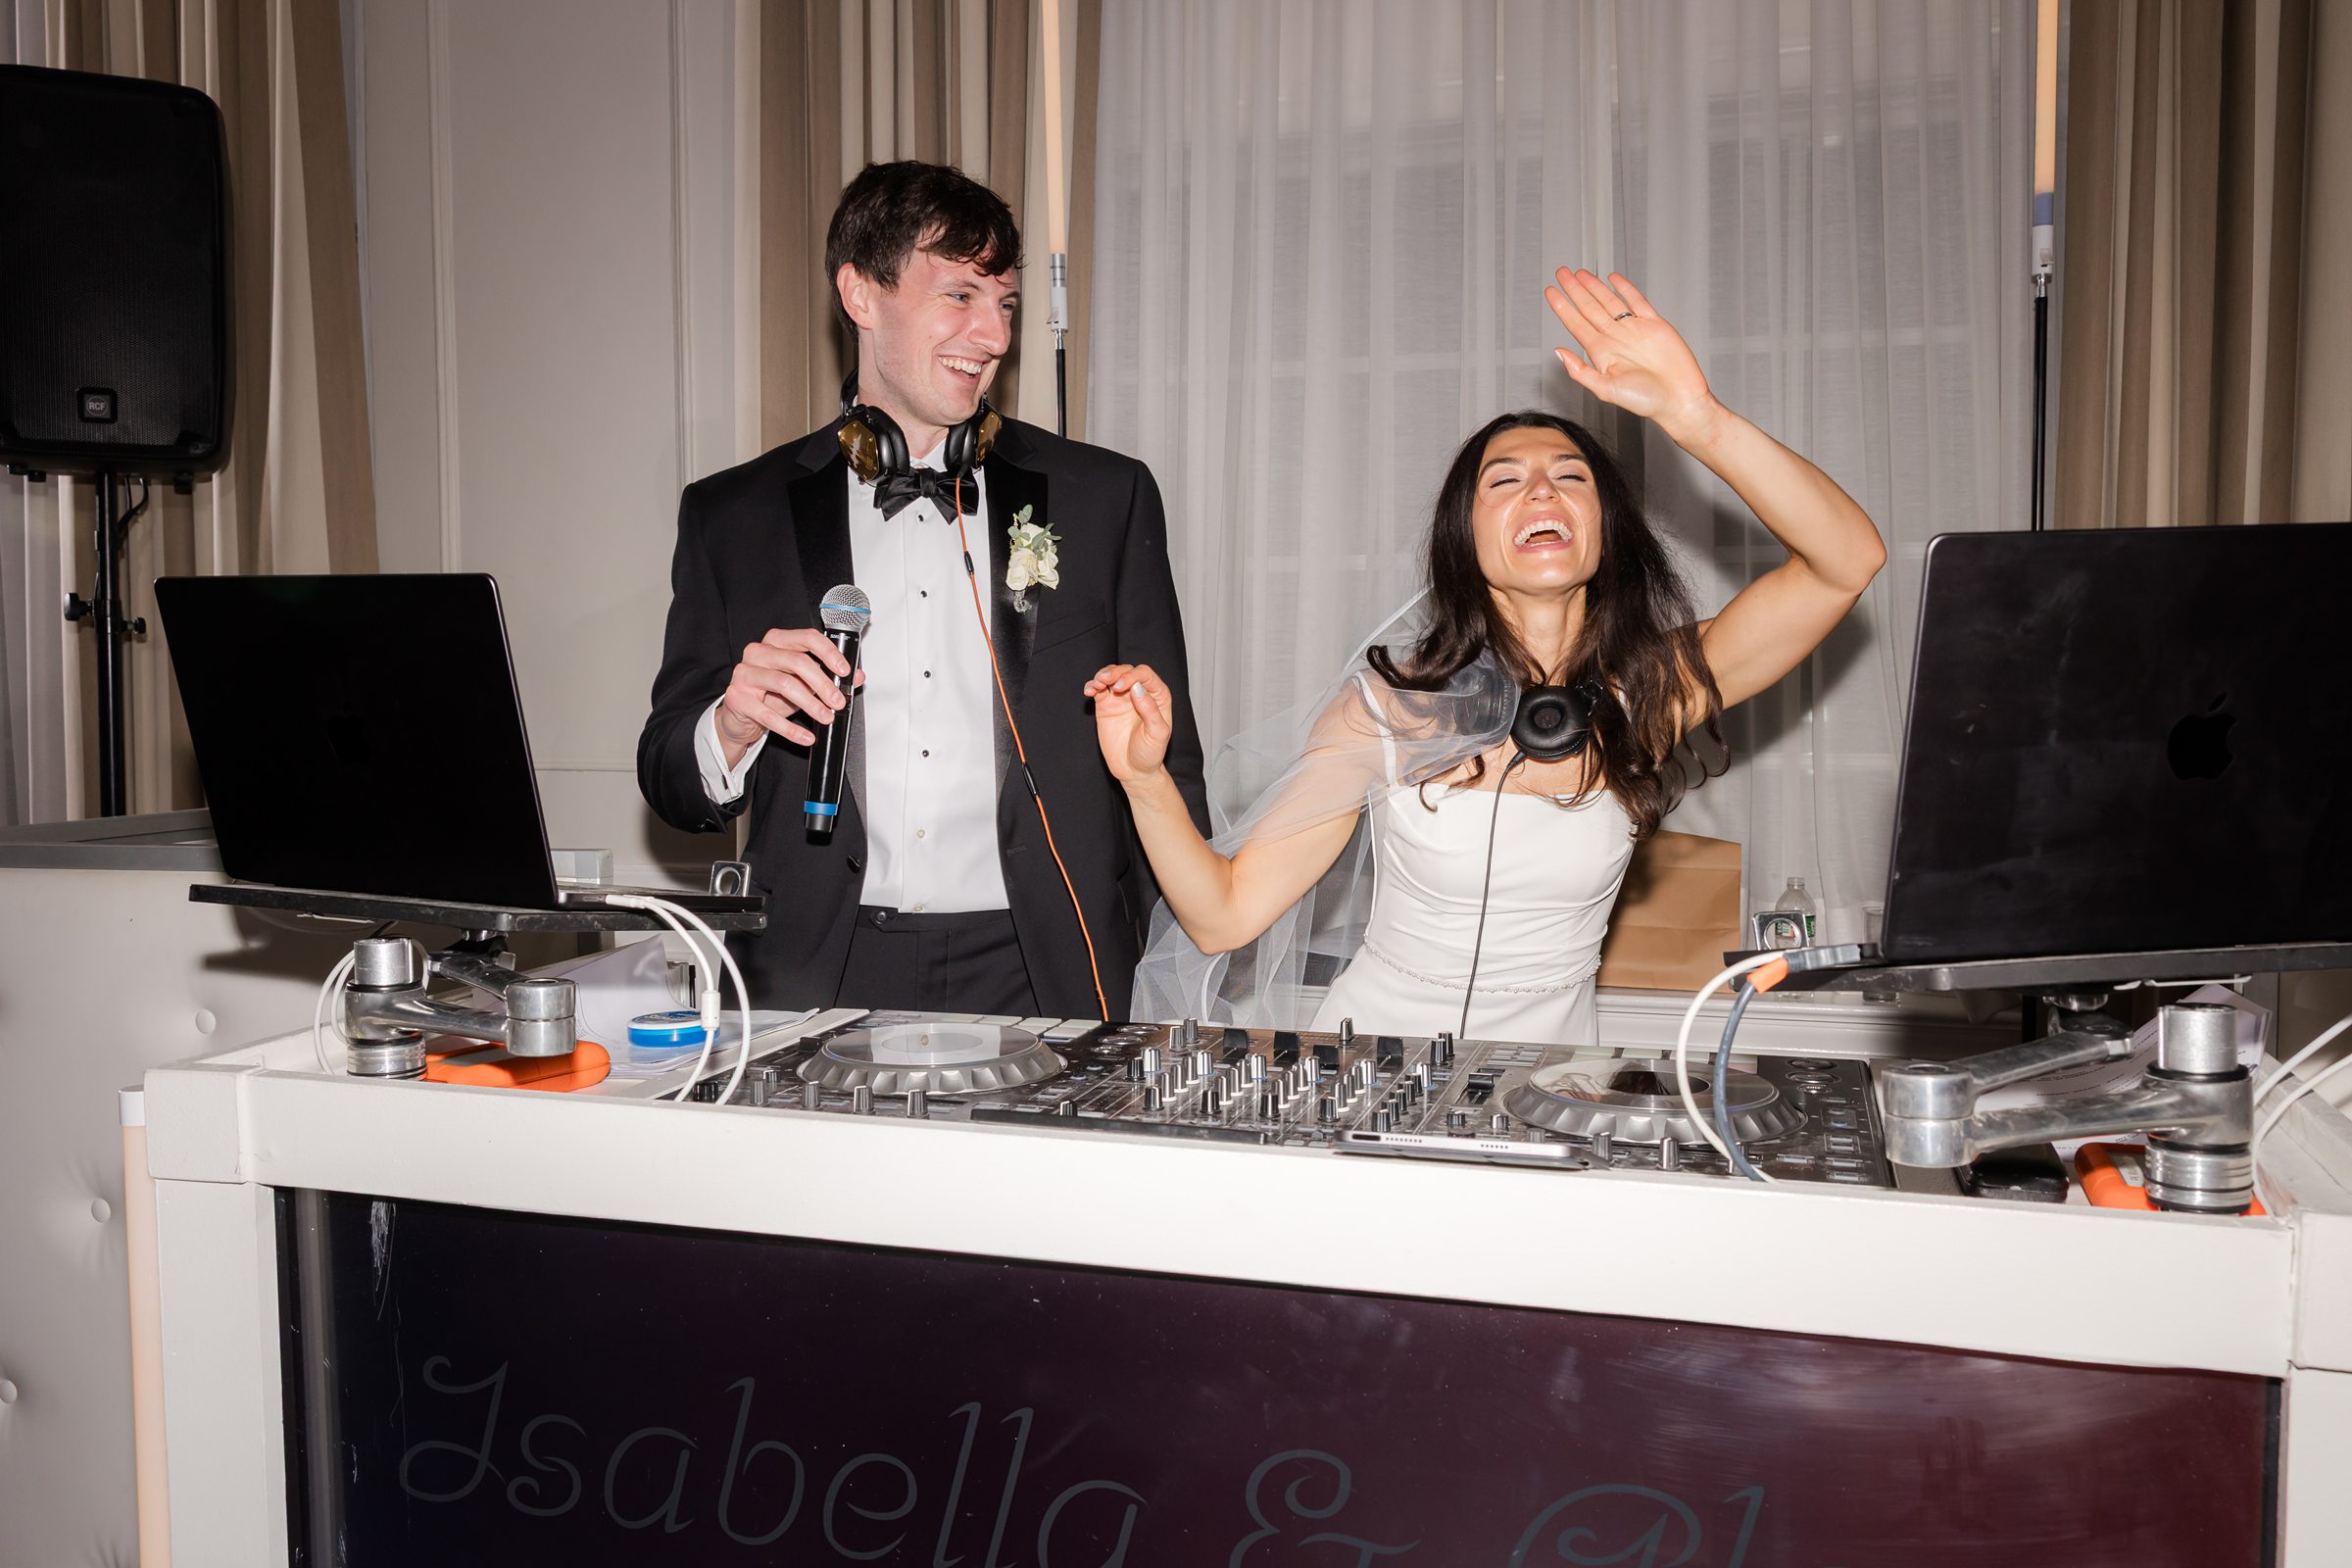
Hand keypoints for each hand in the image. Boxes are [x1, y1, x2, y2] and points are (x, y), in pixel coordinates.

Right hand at [717, 628, 865, 753]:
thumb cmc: (771, 695)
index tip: (844, 671)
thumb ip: (828, 677)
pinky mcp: (737, 698)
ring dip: (811, 704)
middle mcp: (758, 652)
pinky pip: (768, 715)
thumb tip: (857, 677)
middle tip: (838, 701)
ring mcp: (744, 674)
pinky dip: (791, 729)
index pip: (807, 637)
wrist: (740, 717)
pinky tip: (806, 737)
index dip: (829, 653)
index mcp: (776, 641)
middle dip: (823, 683)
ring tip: (826, 717)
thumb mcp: (803, 684)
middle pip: (797, 661)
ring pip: (784, 684)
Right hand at [1085, 663, 1173, 782]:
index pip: (1144, 675)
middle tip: (1106, 682)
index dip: (1132, 675)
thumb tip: (1137, 687)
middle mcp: (1140, 693)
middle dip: (1115, 673)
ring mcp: (1122, 698)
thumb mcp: (1157, 734)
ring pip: (1112, 675)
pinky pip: (1099, 689)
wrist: (1134, 770)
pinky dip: (1092, 686)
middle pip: (1126, 671)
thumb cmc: (1150, 753)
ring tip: (1096, 684)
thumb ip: (1150, 709)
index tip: (1121, 687)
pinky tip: (1090, 690)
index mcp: (1157, 696)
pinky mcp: (1106, 705)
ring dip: (1103, 675)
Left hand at [1544, 269, 1719, 442]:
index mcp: (1602, 353)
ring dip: (1595, 286)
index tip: (1550, 292)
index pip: (1576, 324)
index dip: (1563, 307)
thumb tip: (1558, 353)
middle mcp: (1615, 338)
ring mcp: (1634, 329)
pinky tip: (1613, 278)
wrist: (1679, 399)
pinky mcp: (1654, 324)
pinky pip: (1637, 301)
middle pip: (1590, 308)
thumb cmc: (1645, 401)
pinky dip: (1625, 288)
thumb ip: (1579, 371)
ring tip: (1580, 273)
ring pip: (1610, 301)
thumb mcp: (1605, 390)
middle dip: (1574, 290)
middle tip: (1562, 273)